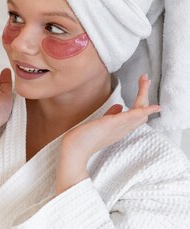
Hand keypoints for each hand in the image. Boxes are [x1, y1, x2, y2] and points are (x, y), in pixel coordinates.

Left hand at [56, 74, 159, 193]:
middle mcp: (123, 128)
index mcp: (121, 128)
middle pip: (142, 112)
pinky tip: (153, 106)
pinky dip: (144, 111)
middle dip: (145, 94)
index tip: (142, 85)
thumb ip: (111, 115)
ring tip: (145, 79)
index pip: (137, 114)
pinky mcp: (113, 124)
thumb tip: (119, 106)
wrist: (74, 150)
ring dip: (144, 94)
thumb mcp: (101, 124)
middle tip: (145, 78)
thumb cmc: (85, 138)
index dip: (142, 101)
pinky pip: (132, 117)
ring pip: (140, 112)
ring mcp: (119, 127)